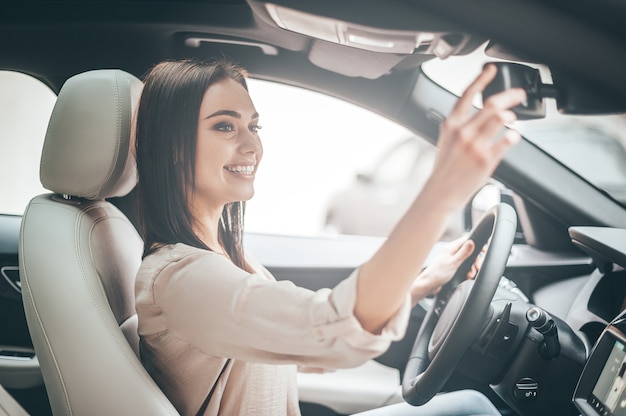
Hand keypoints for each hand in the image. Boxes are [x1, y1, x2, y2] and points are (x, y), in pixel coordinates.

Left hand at [410, 237, 475, 306]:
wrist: (428, 285)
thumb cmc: (437, 274)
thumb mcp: (453, 263)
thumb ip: (463, 253)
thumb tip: (472, 242)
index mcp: (451, 248)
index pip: (466, 240)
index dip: (476, 244)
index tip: (483, 250)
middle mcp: (451, 252)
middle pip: (469, 252)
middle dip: (474, 260)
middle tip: (477, 267)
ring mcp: (451, 260)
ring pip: (467, 261)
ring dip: (471, 268)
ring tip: (470, 275)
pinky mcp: (452, 267)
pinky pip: (463, 267)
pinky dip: (466, 272)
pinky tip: (466, 277)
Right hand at [429, 64, 526, 210]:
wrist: (440, 193)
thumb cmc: (444, 168)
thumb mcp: (446, 140)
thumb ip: (461, 125)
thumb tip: (484, 113)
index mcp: (451, 124)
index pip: (467, 94)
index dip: (481, 79)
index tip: (492, 69)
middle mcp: (463, 132)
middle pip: (491, 104)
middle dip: (510, 95)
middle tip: (519, 94)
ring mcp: (474, 145)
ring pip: (500, 118)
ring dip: (511, 115)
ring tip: (513, 117)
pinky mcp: (486, 159)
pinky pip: (507, 140)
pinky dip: (514, 134)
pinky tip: (514, 134)